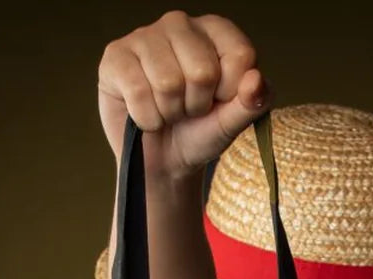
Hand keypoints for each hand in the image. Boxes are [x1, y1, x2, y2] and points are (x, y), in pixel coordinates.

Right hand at [98, 10, 272, 179]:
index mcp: (216, 30)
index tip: (218, 102)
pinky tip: (145, 114)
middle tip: (188, 110)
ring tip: (167, 111)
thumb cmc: (199, 132)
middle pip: (202, 72)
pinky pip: (138, 92)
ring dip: (170, 113)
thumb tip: (256, 80)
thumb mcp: (232, 123)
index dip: (230, 93)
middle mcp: (180, 24)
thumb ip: (252, 103)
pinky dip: (146, 118)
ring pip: (168, 83)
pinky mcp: (116, 55)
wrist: (162, 160)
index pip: (240, 57)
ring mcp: (145, 35)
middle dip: (196, 106)